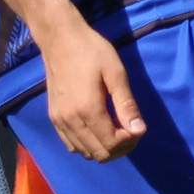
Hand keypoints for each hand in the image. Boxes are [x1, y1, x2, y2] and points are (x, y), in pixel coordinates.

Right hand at [40, 23, 148, 159]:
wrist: (59, 39)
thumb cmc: (91, 51)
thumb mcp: (116, 73)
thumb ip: (126, 105)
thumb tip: (139, 131)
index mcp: (88, 109)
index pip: (111, 144)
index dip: (129, 141)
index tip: (137, 127)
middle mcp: (70, 120)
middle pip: (99, 154)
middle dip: (119, 148)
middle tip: (130, 131)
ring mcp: (59, 121)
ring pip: (85, 153)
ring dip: (104, 149)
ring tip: (116, 131)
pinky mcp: (54, 118)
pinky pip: (71, 145)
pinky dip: (87, 145)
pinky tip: (97, 131)